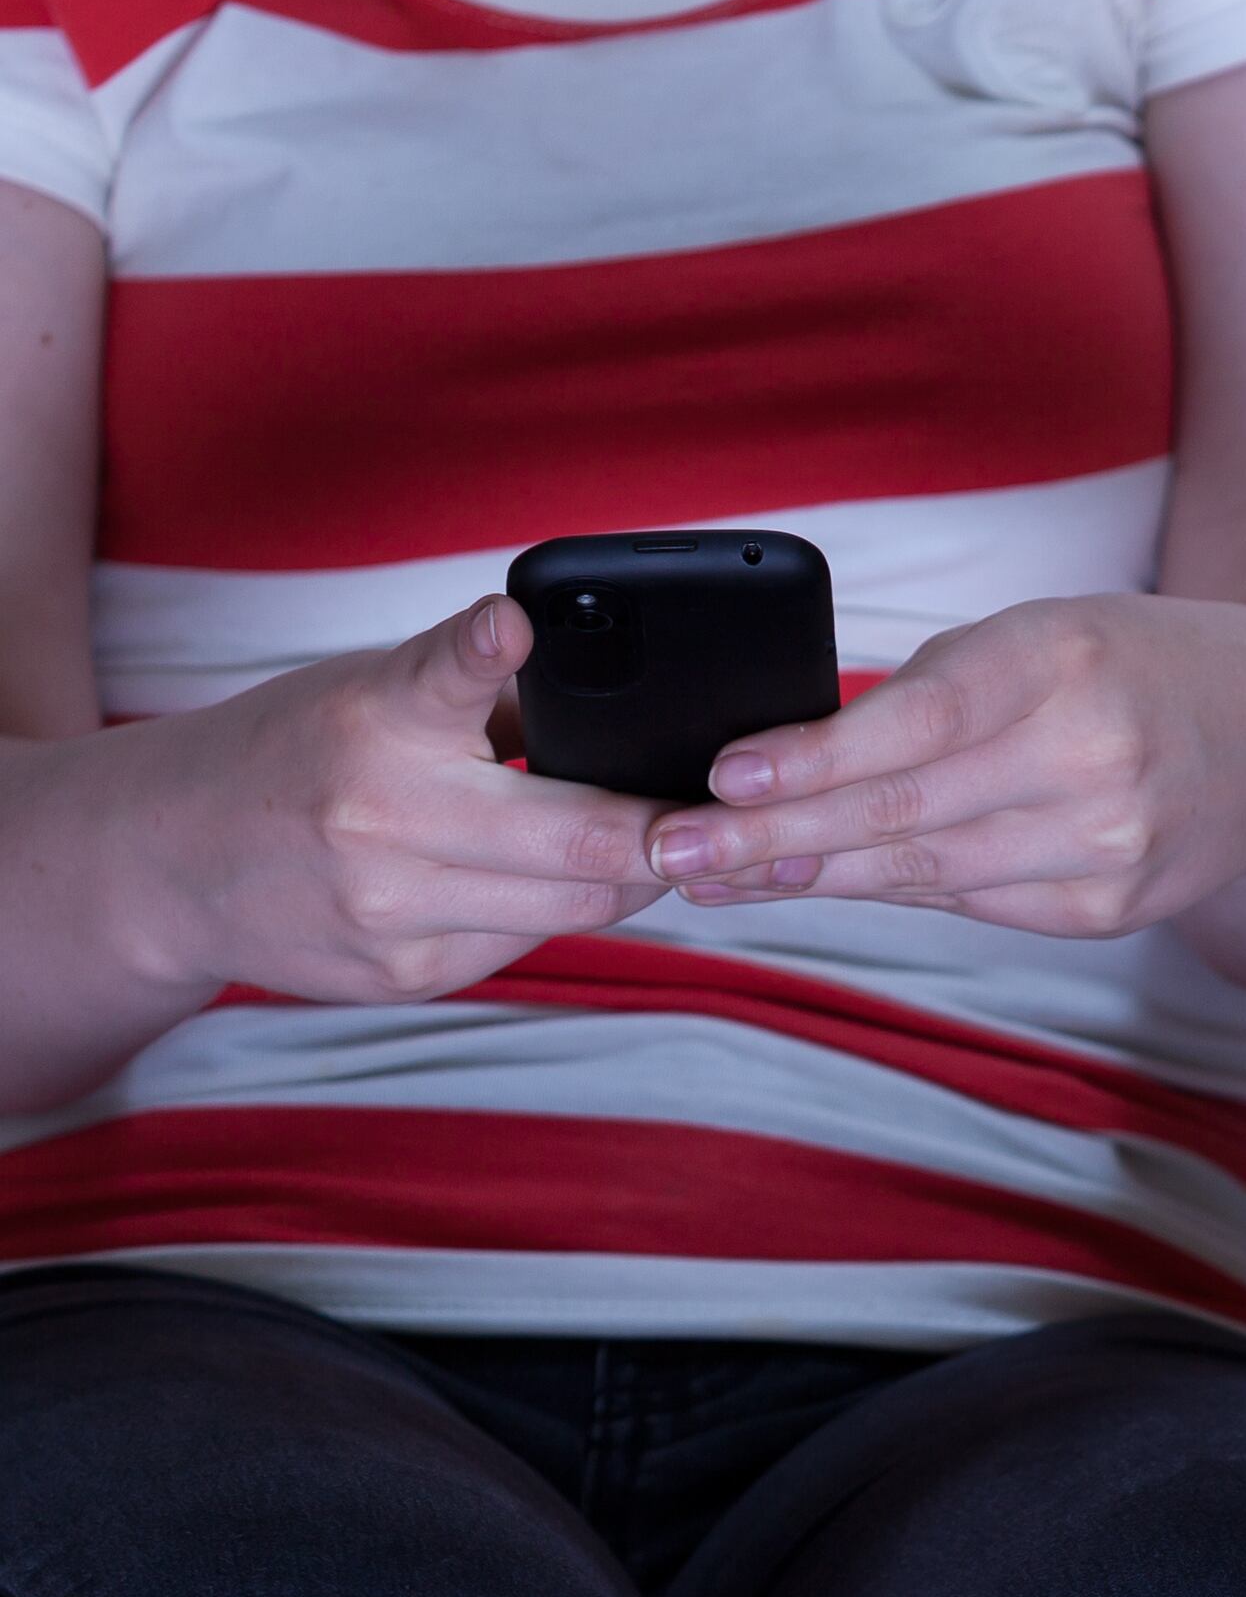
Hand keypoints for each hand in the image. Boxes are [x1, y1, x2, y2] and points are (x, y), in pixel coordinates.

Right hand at [135, 596, 665, 1003]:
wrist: (165, 861)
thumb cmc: (298, 756)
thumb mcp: (372, 697)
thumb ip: (486, 699)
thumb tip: (632, 700)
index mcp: (373, 723)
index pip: (437, 675)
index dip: (483, 648)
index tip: (510, 621)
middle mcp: (379, 820)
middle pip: (583, 841)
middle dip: (674, 831)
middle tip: (730, 814)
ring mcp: (389, 909)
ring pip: (580, 908)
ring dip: (638, 876)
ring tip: (662, 844)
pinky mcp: (401, 975)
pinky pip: (529, 945)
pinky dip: (565, 911)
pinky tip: (560, 883)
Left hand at [638, 595, 1245, 937]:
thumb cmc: (1139, 667)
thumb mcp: (1043, 635)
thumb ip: (934, 690)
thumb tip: (788, 759)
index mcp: (1067, 663)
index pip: (919, 722)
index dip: (813, 760)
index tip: (722, 779)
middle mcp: (1093, 760)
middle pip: (904, 812)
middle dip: (773, 836)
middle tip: (673, 852)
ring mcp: (1108, 846)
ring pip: (925, 871)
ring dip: (811, 875)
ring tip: (720, 875)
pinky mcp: (1111, 908)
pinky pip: (972, 902)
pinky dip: (893, 889)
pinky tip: (827, 881)